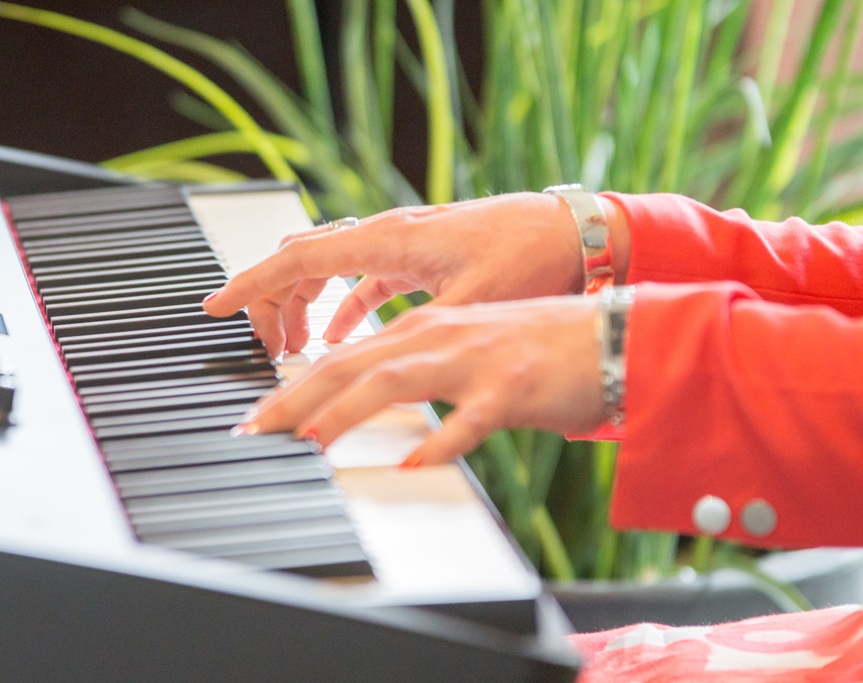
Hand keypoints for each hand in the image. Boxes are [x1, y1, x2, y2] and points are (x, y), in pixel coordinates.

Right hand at [202, 192, 586, 354]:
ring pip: (329, 269)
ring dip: (305, 306)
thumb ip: (416, 332)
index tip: (214, 308)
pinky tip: (338, 334)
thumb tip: (373, 374)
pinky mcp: (419, 258)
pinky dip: (341, 306)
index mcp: (388, 239)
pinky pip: (362, 280)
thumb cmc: (532, 259)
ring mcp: (401, 244)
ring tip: (294, 349)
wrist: (575, 234)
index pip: (298, 258)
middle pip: (303, 263)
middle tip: (265, 351)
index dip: (251, 284)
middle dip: (273, 304)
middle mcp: (387, 234)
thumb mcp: (470, 302)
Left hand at [237, 296, 605, 465]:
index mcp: (423, 329)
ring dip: (346, 413)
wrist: (607, 337)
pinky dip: (438, 441)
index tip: (260, 420)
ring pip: (394, 382)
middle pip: (351, 367)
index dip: (293, 388)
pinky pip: (468, 420)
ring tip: (309, 442)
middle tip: (255, 432)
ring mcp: (472, 361)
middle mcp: (438, 337)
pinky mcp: (509, 389)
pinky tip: (412, 466)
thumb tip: (369, 401)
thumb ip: (416, 371)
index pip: (343, 359)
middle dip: (295, 399)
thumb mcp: (464, 351)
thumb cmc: (536, 350)